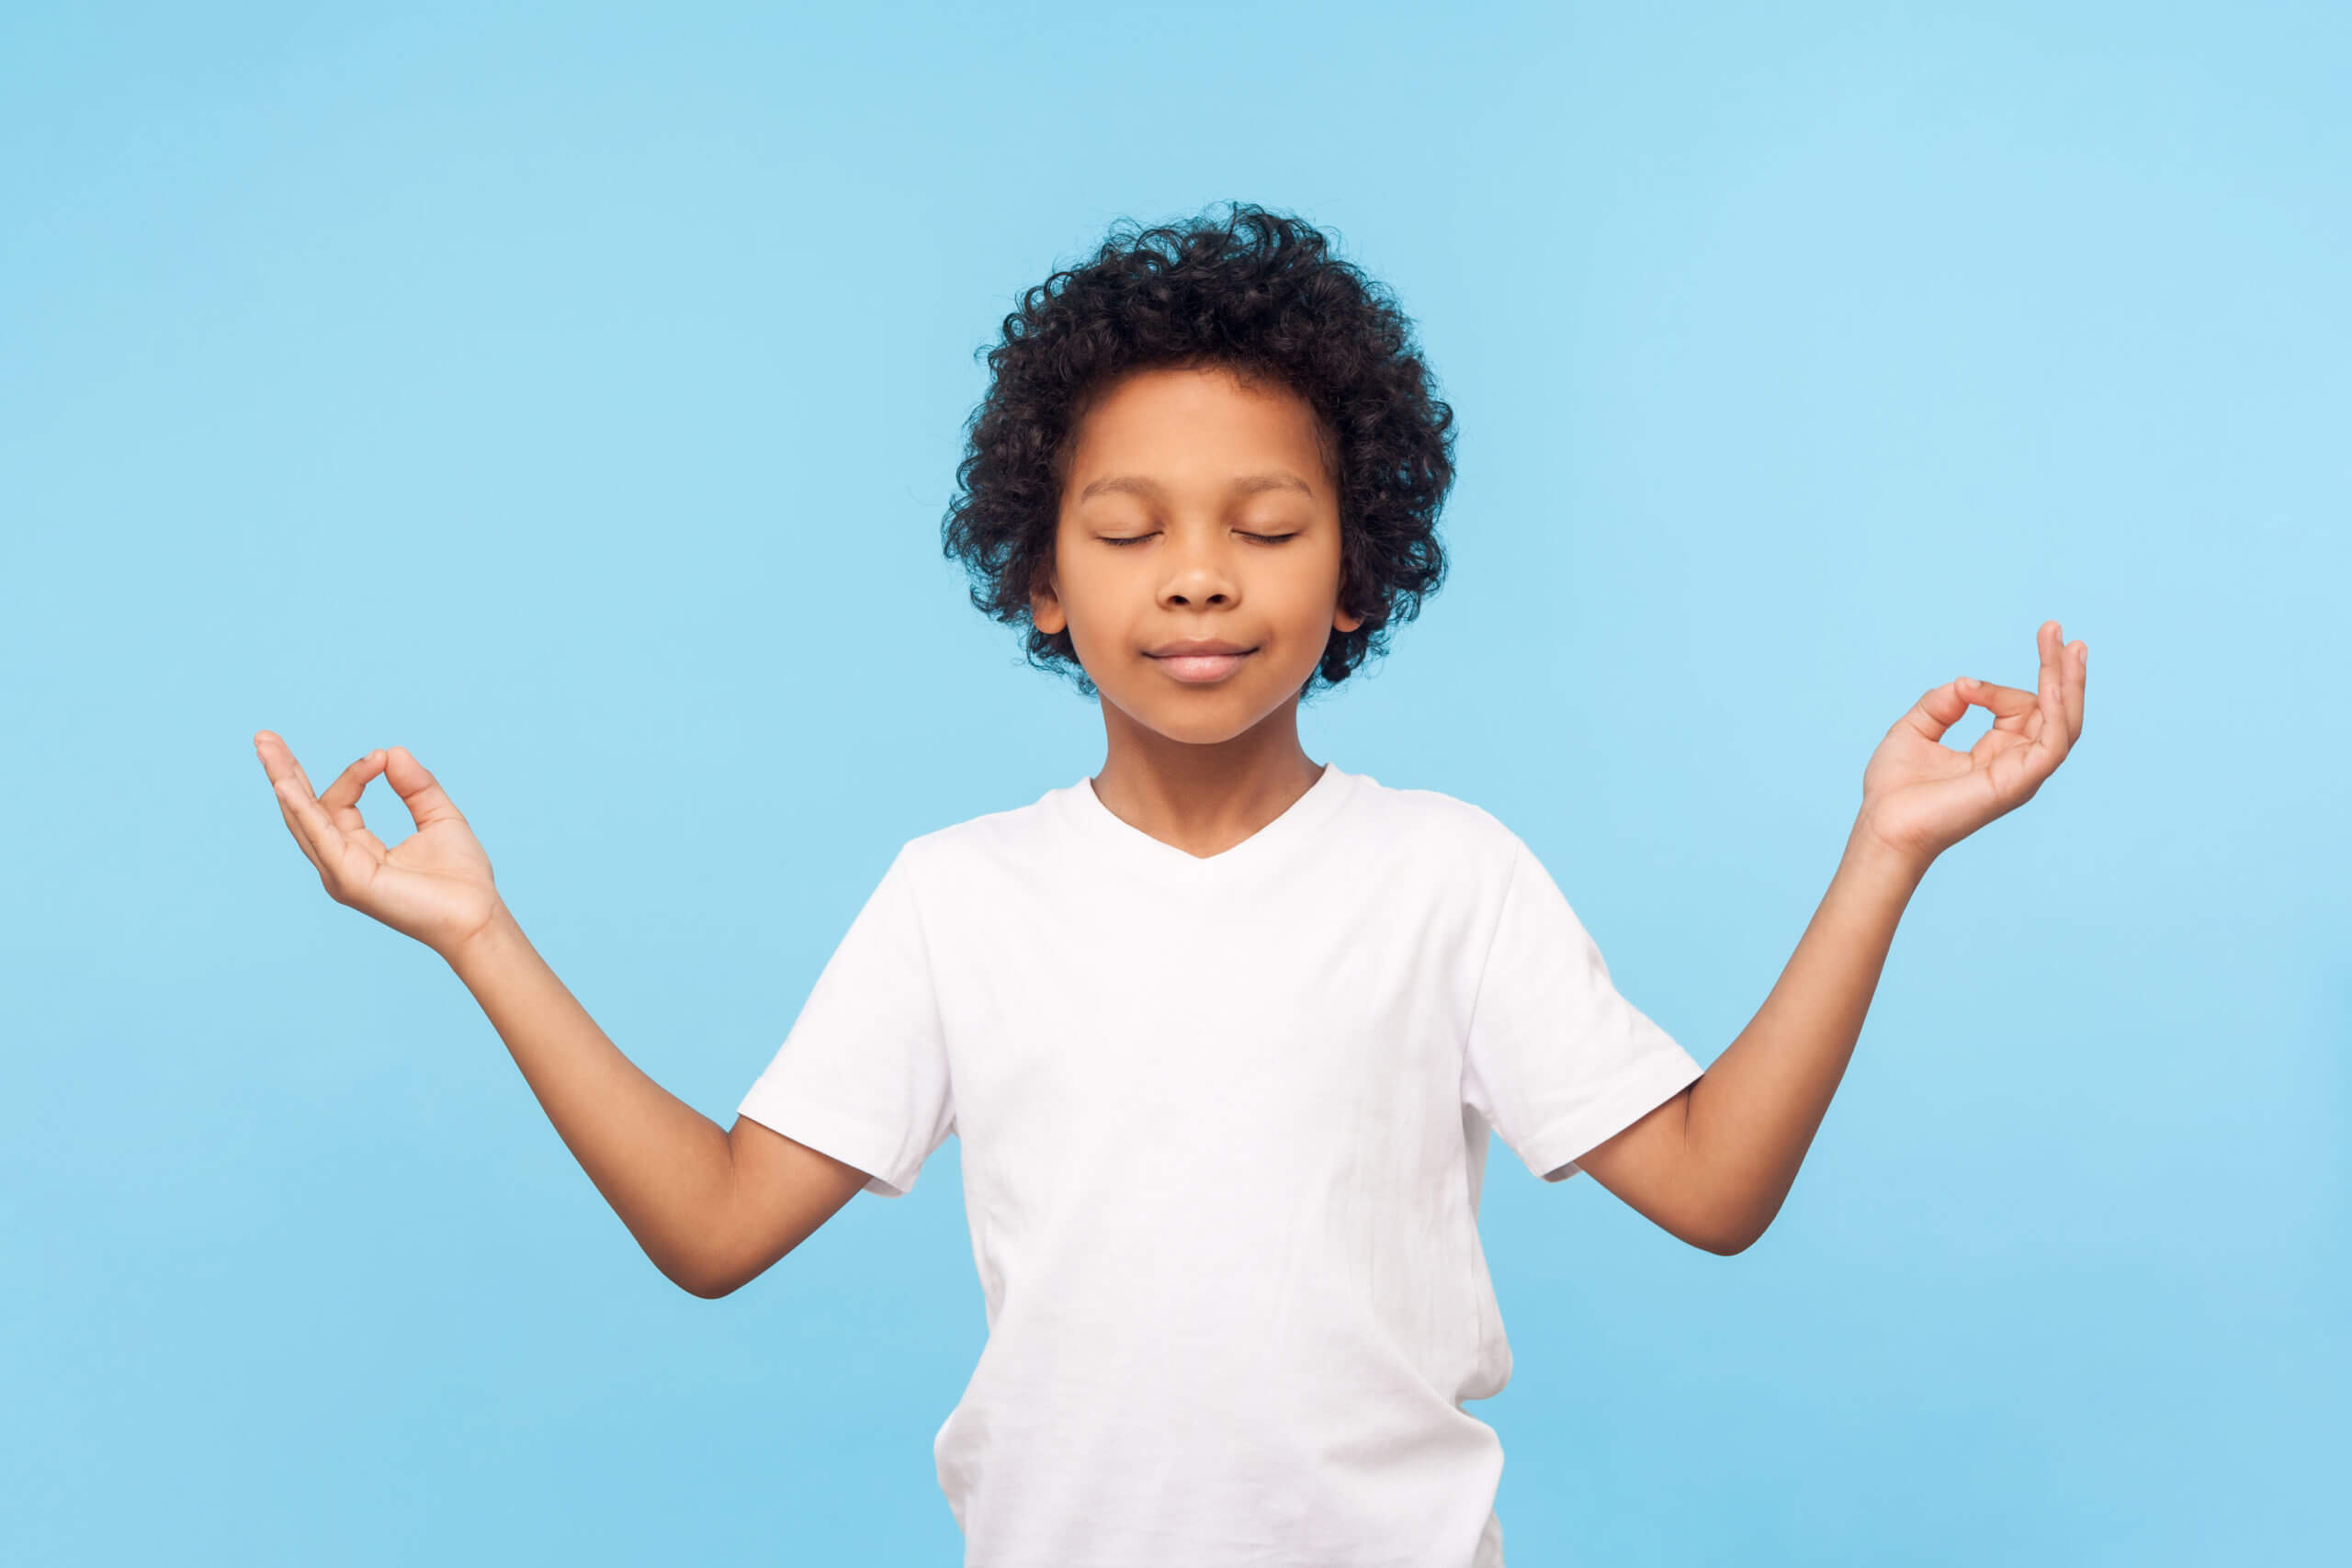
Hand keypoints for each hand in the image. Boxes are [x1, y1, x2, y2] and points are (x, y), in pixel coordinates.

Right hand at [256, 733, 505, 958]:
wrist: (478, 917)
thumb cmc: (461, 878)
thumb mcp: (439, 817)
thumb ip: (416, 785)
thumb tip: (393, 752)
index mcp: (358, 851)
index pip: (337, 804)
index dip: (356, 774)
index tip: (382, 756)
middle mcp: (340, 863)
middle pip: (303, 811)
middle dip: (284, 772)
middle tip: (263, 736)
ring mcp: (341, 874)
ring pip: (303, 820)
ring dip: (284, 780)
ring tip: (265, 746)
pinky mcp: (349, 880)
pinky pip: (320, 838)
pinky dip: (303, 810)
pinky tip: (286, 785)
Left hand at [1855, 619, 2087, 866]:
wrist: (1882, 825)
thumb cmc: (1894, 788)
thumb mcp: (1916, 727)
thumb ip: (1944, 701)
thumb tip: (1968, 684)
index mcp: (1996, 754)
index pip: (2019, 708)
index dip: (1994, 690)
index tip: (1964, 687)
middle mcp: (2016, 764)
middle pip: (2054, 712)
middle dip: (2059, 670)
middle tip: (2057, 629)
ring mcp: (2021, 775)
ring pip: (2063, 723)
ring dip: (2067, 682)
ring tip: (2068, 645)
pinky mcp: (2019, 783)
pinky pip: (2053, 742)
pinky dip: (2057, 710)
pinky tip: (2052, 681)